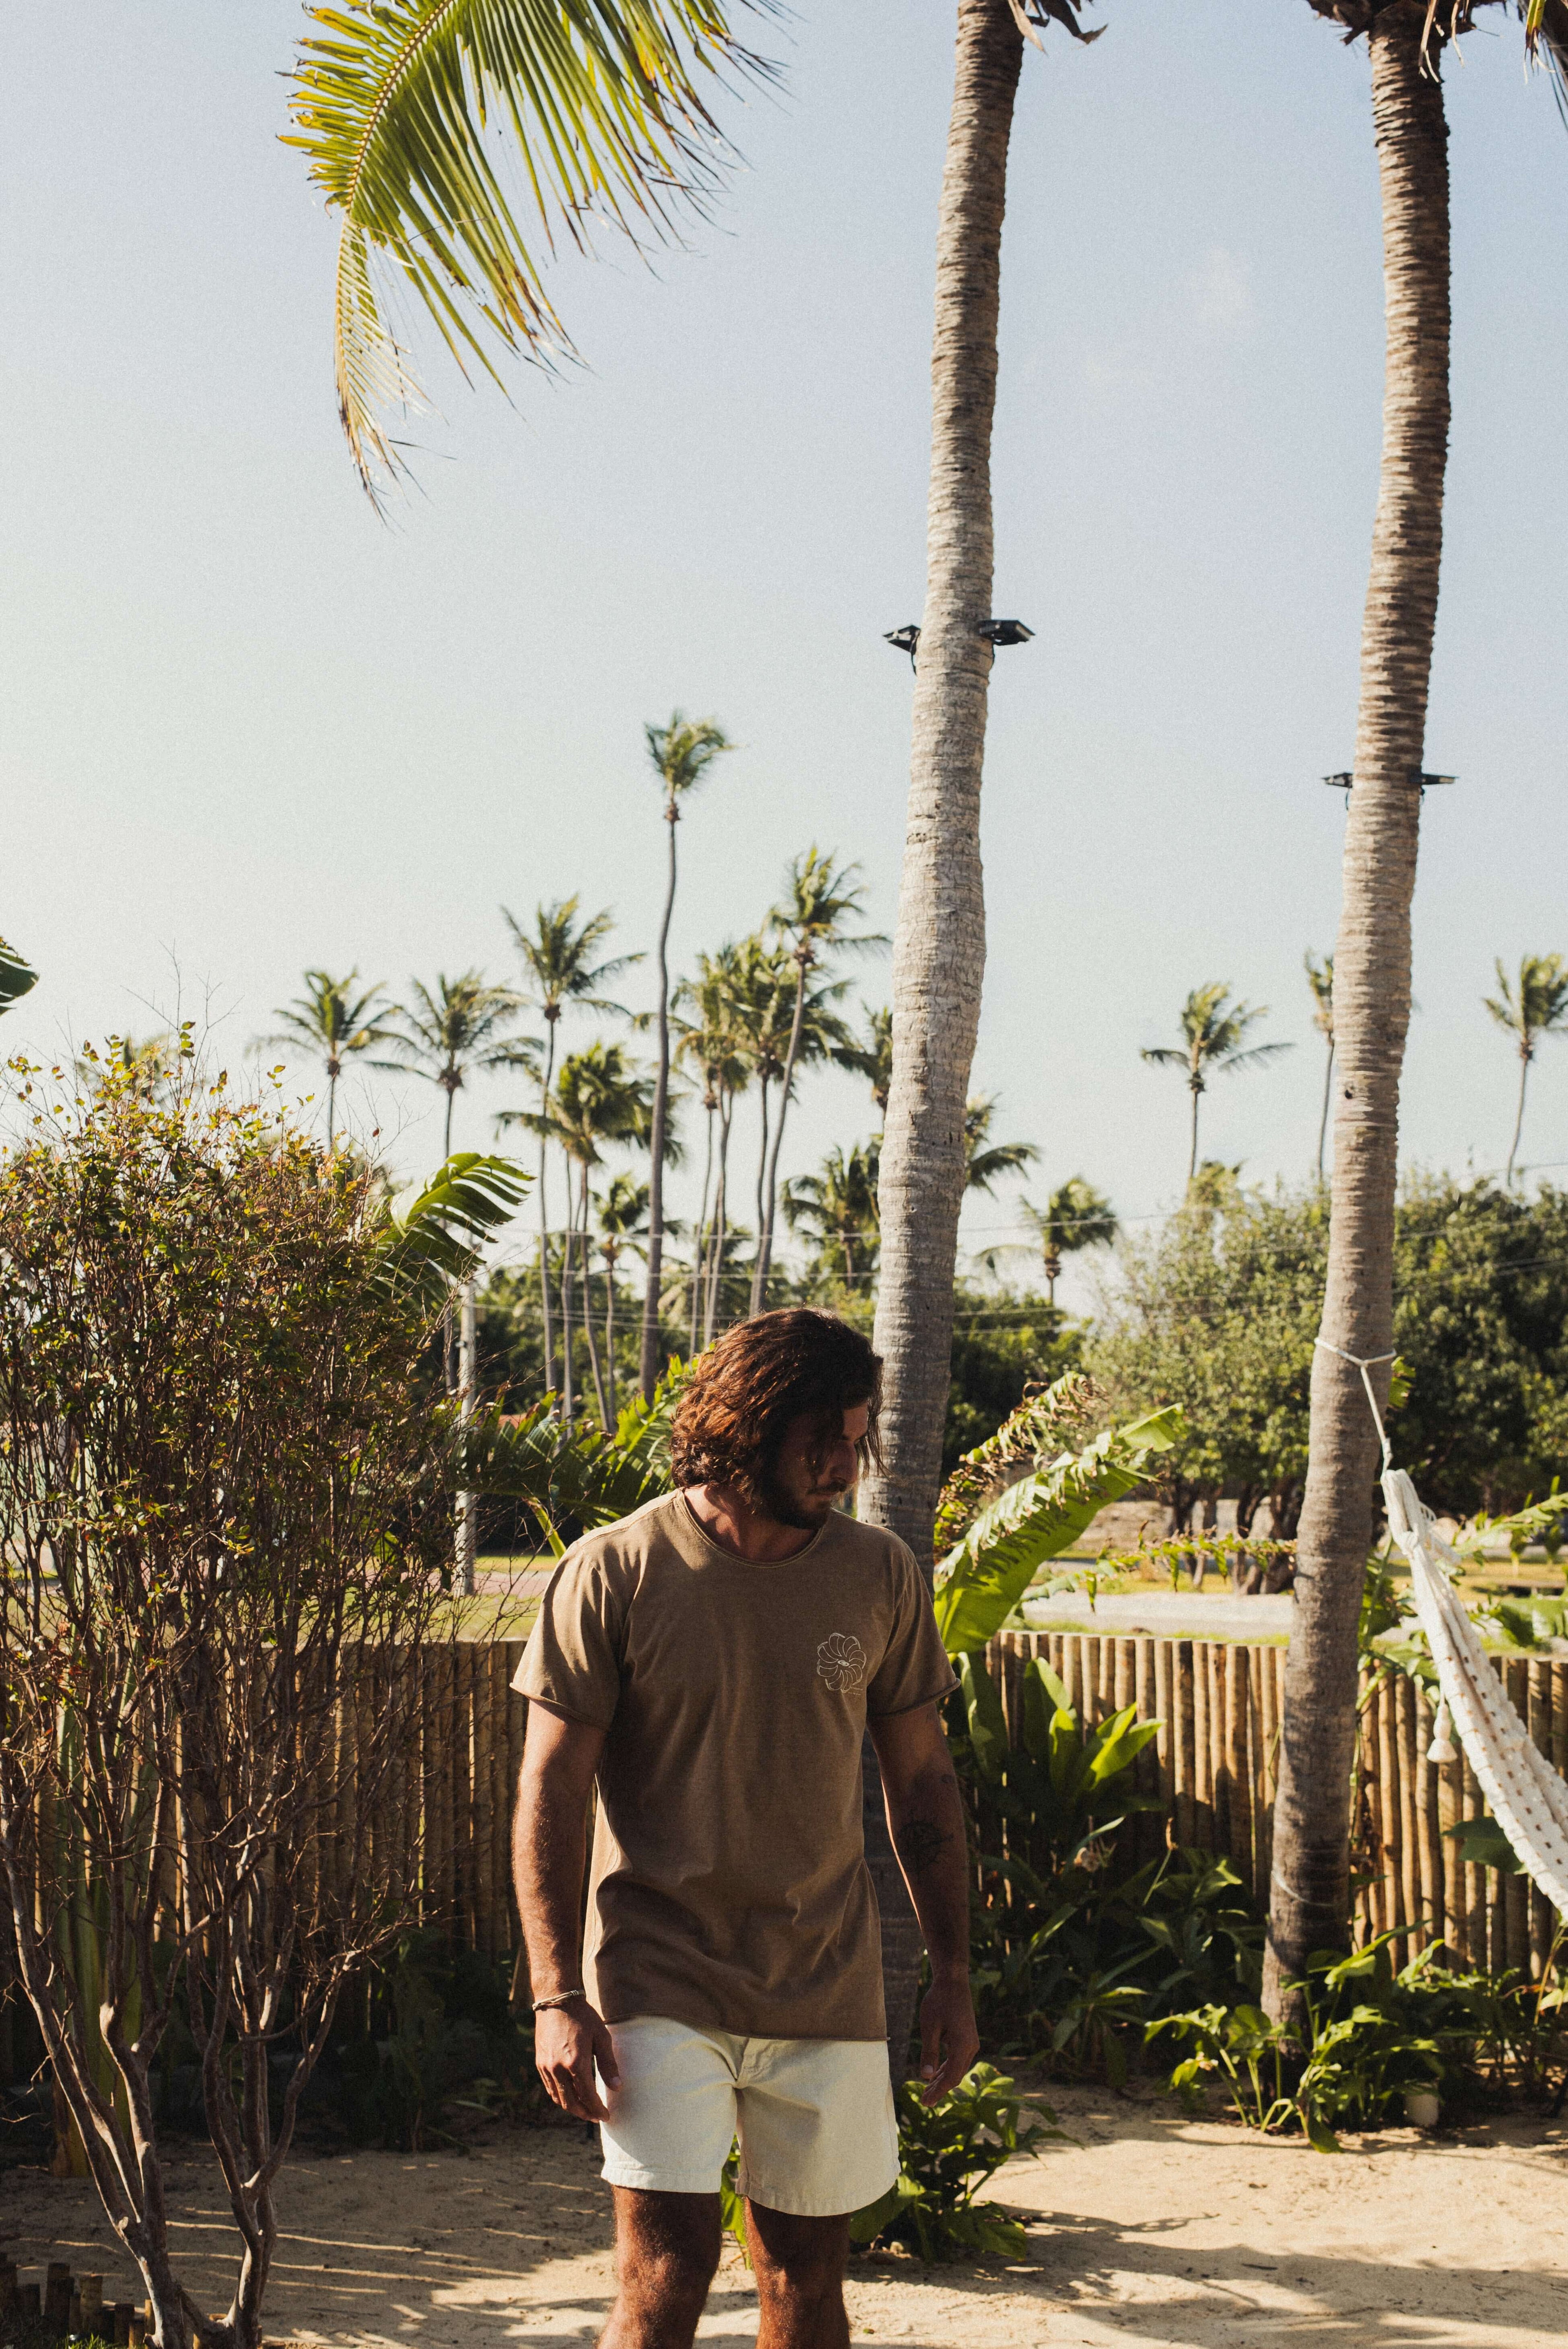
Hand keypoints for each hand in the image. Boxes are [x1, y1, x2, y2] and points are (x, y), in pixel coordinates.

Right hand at [534, 1999, 620, 2120]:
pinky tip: (570, 2096)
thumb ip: (608, 2064)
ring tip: (585, 2110)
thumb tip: (617, 2087)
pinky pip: (550, 2088)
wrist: (556, 2000)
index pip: (587, 2096)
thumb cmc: (583, 2017)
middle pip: (571, 2103)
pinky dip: (560, 2097)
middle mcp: (558, 2068)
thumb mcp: (602, 2037)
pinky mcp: (539, 2063)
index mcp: (575, 2062)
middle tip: (596, 2117)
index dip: (597, 2109)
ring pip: (558, 2098)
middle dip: (585, 2113)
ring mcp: (546, 2067)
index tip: (606, 2116)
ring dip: (572, 2108)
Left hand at [917, 1972, 978, 2105]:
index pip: (952, 2077)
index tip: (926, 2103)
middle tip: (924, 2101)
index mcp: (963, 2046)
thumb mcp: (929, 2027)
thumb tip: (926, 2077)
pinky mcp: (967, 2037)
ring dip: (943, 2080)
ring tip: (927, 2091)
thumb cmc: (939, 2001)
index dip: (939, 2092)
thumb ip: (929, 2052)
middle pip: (955, 2075)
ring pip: (957, 2068)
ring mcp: (970, 2042)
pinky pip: (957, 2059)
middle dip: (940, 2089)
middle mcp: (971, 2046)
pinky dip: (946, 2068)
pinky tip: (936, 2075)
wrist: (953, 1981)